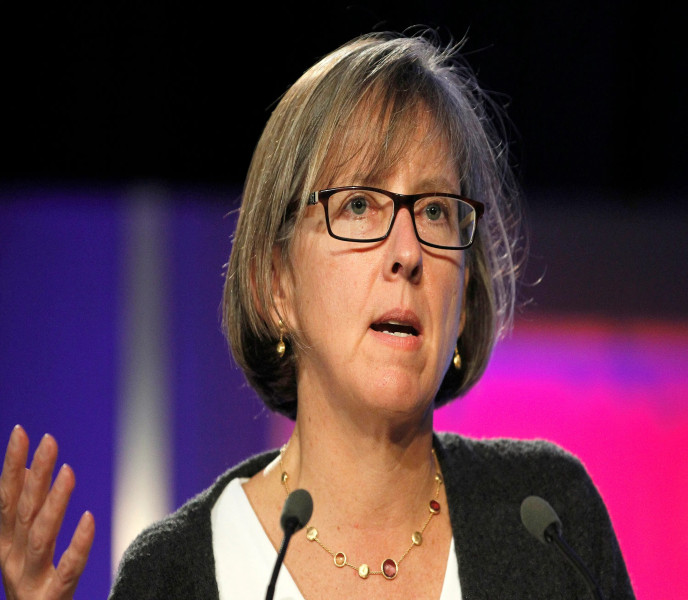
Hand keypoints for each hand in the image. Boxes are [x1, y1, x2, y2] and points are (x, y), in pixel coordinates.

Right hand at [0, 426, 94, 598]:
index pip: (6, 498)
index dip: (10, 465)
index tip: (21, 431)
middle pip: (24, 511)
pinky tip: (90, 519)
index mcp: (5, 544)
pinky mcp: (52, 599)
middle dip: (35, 474)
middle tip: (50, 440)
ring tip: (69, 471)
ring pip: (41, 537)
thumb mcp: (21, 546)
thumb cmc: (31, 585)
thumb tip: (24, 469)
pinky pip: (67, 571)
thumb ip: (24, 509)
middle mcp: (12, 560)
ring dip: (54, 503)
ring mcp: (31, 581)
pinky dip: (77, 545)